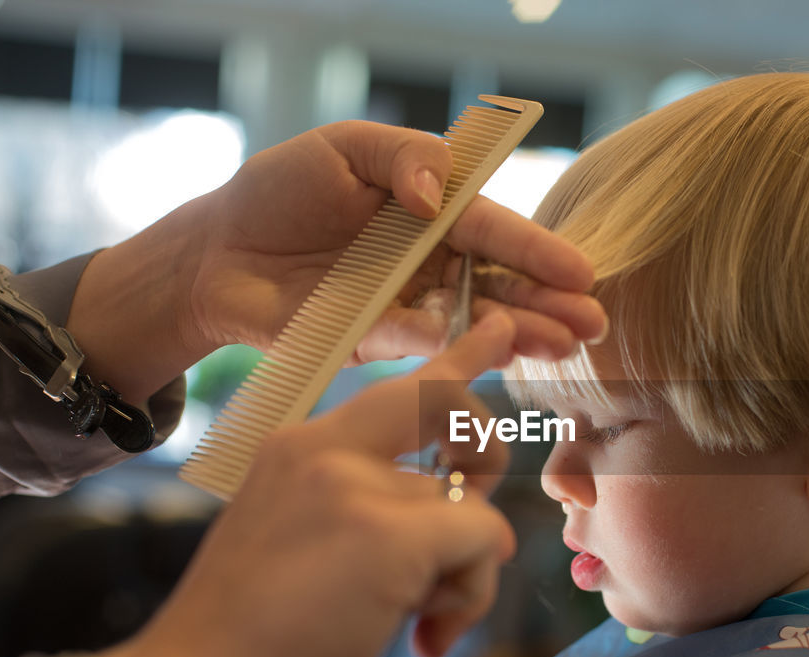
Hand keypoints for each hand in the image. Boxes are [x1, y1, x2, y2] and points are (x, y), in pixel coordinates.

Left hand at [68, 120, 603, 400]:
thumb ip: (402, 157)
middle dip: (549, 304)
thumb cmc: (278, 191)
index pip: (493, 230)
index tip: (582, 273)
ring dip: (521, 335)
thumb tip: (439, 196)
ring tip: (563, 348)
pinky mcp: (379, 342)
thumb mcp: (341, 148)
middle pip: (499, 282)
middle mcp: (429, 260)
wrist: (216, 254)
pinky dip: (461, 350)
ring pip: (475, 321)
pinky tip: (498, 355)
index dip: (538, 251)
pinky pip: (425, 346)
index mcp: (430, 210)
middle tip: (592, 326)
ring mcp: (408, 304)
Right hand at [102, 313, 517, 656]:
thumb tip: (467, 528)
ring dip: (462, 576)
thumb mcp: (302, 544)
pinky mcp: (390, 536)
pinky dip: (469, 596)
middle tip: (475, 519)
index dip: (457, 359)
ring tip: (414, 625)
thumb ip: (370, 513)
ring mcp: (356, 487)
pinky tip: (424, 636)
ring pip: (472, 509)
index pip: (394, 389)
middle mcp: (325, 450)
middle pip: (449, 410)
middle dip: (486, 451)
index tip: (496, 327)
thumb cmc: (251, 641)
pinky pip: (482, 543)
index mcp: (299, 449)